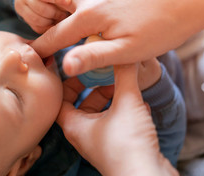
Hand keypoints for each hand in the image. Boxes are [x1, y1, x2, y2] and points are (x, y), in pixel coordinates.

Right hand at [15, 0, 72, 33]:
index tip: (68, 0)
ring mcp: (22, 0)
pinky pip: (34, 24)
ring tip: (60, 19)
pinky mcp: (21, 12)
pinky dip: (46, 27)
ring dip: (51, 19)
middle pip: (41, 0)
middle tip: (64, 13)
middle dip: (55, 10)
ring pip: (37, 15)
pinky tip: (53, 24)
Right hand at [32, 0, 203, 75]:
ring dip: (60, 9)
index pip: (54, 35)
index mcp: (89, 14)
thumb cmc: (162, 26)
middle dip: (48, 26)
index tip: (32, 58)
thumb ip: (93, 56)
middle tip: (49, 42)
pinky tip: (86, 5)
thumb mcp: (129, 50)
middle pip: (54, 11)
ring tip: (63, 24)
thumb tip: (65, 66)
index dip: (41, 49)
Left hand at [57, 64, 177, 175]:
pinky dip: (126, 112)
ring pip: (103, 114)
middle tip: (108, 75)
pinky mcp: (118, 148)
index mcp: (75, 126)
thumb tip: (126, 55)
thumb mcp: (127, 103)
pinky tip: (141, 104)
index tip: (81, 70)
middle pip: (84, 105)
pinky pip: (117, 124)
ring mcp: (101, 143)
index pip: (61, 99)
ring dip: (114, 99)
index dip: (69, 83)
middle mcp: (84, 135)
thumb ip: (125, 76)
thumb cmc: (128, 145)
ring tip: (127, 86)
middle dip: (97, 89)